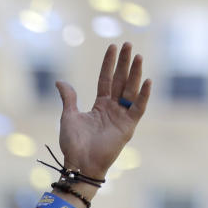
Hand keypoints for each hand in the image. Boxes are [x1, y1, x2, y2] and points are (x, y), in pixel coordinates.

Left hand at [55, 42, 151, 178]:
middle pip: (121, 81)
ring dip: (135, 74)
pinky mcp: (128, 127)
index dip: (109, 64)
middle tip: (129, 44)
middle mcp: (113, 109)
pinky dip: (143, 96)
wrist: (79, 163)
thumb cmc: (73, 144)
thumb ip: (69, 98)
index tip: (113, 46)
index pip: (106, 79)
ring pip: (131, 90)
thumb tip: (60, 81)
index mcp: (100, 105)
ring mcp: (122, 117)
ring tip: (138, 56)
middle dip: (125, 63)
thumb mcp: (69, 116)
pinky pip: (138, 108)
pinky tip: (147, 81)